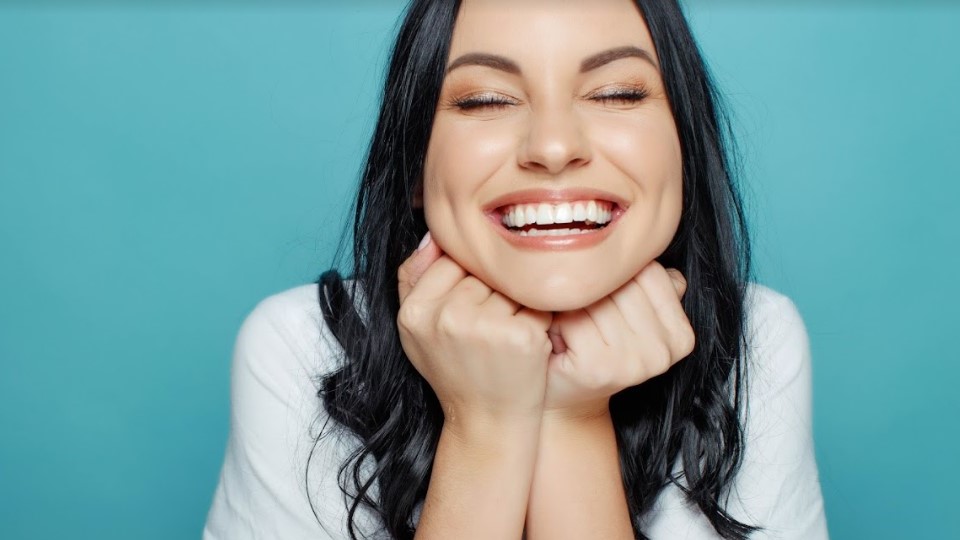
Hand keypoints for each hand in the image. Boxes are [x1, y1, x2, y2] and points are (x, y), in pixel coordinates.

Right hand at [397, 232, 553, 431]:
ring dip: (515, 303)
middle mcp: (446, 317)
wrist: (486, 422)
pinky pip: (537, 302)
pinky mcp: (521, 336)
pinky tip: (525, 343)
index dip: (466, 282)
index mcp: (415, 311)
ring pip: (510, 283)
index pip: (450, 259)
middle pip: (482, 270)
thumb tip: (433, 233)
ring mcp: (485, 327)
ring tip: (503, 336)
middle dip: (491, 292)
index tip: (469, 310)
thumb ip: (413, 277)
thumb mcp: (416, 329)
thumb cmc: (454, 370)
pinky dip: (538, 318)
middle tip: (487, 330)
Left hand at [542, 260, 694, 418]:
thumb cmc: (590, 346)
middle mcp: (665, 351)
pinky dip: (556, 321)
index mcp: (681, 334)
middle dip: (591, 289)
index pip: (648, 272)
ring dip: (571, 304)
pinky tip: (557, 336)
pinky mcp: (602, 367)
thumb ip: (646, 283)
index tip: (601, 298)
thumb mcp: (626, 313)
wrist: (563, 398)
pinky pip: (574, 317)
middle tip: (576, 310)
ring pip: (596, 298)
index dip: (613, 276)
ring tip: (566, 322)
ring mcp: (636, 362)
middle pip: (621, 284)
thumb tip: (653, 244)